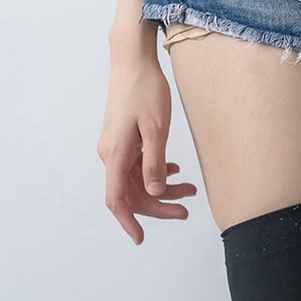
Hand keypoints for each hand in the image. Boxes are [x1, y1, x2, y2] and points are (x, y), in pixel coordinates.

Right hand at [97, 49, 197, 242]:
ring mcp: (116, 147)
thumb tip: (155, 193)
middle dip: (158, 205)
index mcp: (115, 153)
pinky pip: (137, 166)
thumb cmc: (145, 90)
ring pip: (137, 180)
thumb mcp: (156, 128)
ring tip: (190, 190)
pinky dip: (156, 172)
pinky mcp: (123, 140)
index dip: (128, 221)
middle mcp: (111, 154)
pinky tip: (174, 169)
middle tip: (186, 210)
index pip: (116, 199)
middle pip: (131, 193)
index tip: (140, 238)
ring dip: (162, 189)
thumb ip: (154, 163)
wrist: (133, 62)